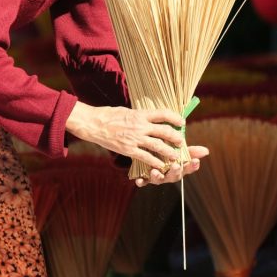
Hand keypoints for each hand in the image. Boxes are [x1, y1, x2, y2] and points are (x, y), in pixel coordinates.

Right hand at [65, 102, 208, 184]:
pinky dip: (155, 162)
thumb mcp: (127, 110)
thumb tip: (151, 116)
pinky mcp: (129, 149)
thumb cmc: (110, 115)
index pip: (163, 114)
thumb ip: (140, 115)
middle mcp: (140, 126)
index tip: (181, 121)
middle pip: (164, 131)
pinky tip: (161, 166)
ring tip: (176, 156)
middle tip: (181, 141)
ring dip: (169, 151)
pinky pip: (146, 157)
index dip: (175, 117)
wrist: (95, 124)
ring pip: (158, 146)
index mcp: (140, 114)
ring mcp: (135, 138)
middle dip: (175, 137)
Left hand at [135, 145, 208, 187]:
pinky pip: (143, 181)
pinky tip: (139, 181)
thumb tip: (206, 151)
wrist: (149, 154)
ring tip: (156, 172)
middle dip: (175, 171)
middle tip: (175, 166)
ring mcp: (157, 177)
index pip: (188, 168)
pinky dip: (141, 181)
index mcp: (178, 168)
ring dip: (157, 177)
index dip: (192, 166)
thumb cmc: (166, 153)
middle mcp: (168, 175)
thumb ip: (190, 151)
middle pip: (173, 176)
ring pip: (158, 179)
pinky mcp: (145, 177)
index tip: (196, 161)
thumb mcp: (177, 150)